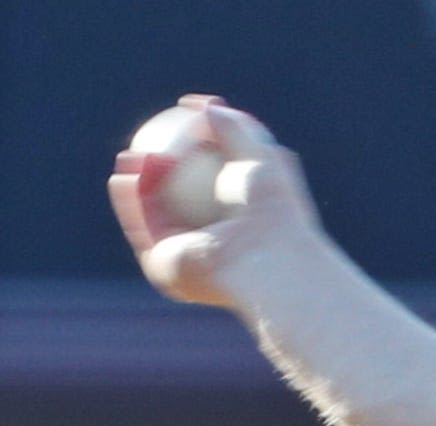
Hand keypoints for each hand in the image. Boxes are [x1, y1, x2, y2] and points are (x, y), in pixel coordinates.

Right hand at [107, 94, 324, 308]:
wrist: (263, 260)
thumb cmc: (271, 210)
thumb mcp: (262, 156)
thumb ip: (236, 128)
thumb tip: (208, 105)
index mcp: (245, 219)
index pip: (214, 181)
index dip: (193, 152)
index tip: (177, 124)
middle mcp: (217, 240)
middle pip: (179, 198)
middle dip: (157, 171)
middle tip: (146, 141)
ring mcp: (190, 256)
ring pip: (155, 214)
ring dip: (138, 184)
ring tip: (130, 156)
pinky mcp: (166, 269)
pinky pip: (143, 229)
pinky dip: (131, 203)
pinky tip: (123, 176)